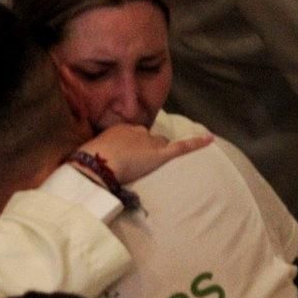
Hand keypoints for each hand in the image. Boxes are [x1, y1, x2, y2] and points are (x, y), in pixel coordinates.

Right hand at [77, 124, 212, 183]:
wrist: (94, 165)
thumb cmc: (87, 164)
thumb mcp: (91, 156)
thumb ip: (99, 158)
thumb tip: (95, 168)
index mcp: (120, 129)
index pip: (134, 134)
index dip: (134, 146)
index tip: (129, 155)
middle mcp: (137, 130)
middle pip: (150, 139)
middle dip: (147, 150)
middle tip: (137, 165)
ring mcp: (149, 142)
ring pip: (161, 145)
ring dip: (158, 154)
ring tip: (151, 168)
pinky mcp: (160, 154)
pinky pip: (181, 146)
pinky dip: (197, 143)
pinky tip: (210, 139)